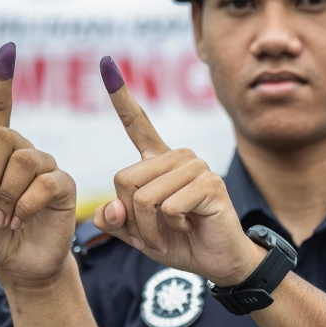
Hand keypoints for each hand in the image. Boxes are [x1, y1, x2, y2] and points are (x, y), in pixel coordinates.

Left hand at [0, 43, 76, 288]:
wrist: (17, 264)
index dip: (1, 82)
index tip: (8, 51)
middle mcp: (21, 153)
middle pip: (3, 135)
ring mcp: (45, 167)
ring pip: (24, 160)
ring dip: (6, 195)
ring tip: (4, 217)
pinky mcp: (63, 185)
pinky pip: (44, 182)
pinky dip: (24, 205)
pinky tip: (20, 219)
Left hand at [92, 56, 264, 286]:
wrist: (218, 262)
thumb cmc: (179, 242)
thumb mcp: (137, 233)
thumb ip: (115, 220)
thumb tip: (108, 209)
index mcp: (158, 161)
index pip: (137, 124)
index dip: (121, 97)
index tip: (107, 64)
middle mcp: (177, 157)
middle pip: (124, 179)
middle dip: (130, 217)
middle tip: (150, 234)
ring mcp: (196, 167)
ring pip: (144, 197)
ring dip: (149, 228)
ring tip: (167, 234)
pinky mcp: (210, 184)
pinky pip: (168, 207)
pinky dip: (169, 229)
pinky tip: (187, 229)